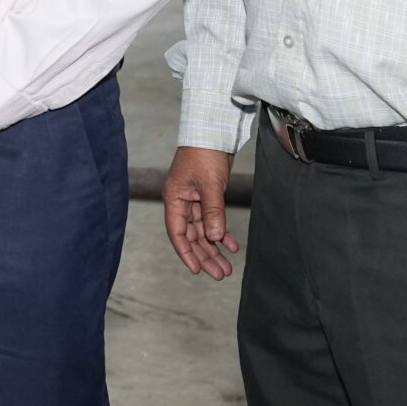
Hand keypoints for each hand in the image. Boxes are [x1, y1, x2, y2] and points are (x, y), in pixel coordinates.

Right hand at [161, 146, 241, 279]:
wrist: (213, 132)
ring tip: (227, 266)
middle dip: (205, 255)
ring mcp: (194, 200)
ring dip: (214, 248)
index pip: (178, 232)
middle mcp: (182, 202)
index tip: (197, 270)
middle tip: (220, 273)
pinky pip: (213, 220)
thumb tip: (214, 237)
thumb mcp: (209, 184)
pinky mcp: (207, 196)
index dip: (186, 253)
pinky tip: (232, 245)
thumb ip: (212, 212)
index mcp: (174, 198)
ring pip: (203, 231)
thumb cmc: (204, 153)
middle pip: (192, 236)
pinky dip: (222, 233)